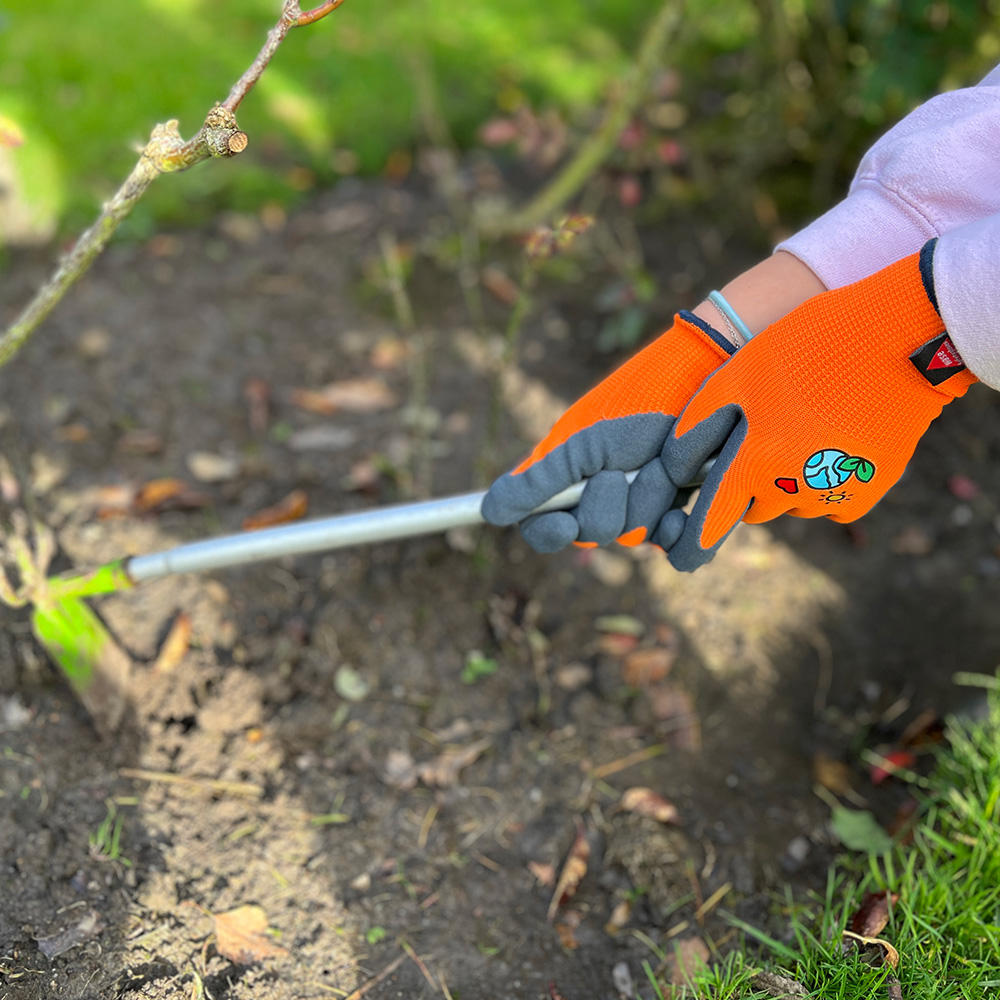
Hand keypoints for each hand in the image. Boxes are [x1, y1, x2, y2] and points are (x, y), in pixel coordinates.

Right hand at [481, 312, 734, 551]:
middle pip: (587, 536)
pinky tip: (681, 501)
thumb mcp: (584, 442)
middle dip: (606, 504)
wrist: (707, 381)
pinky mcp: (675, 509)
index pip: (540, 526)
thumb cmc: (638, 401)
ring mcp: (638, 504)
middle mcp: (598, 495)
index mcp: (565, 477)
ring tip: (660, 461)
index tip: (565, 523)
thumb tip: (489, 512)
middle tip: (618, 468)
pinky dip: (674, 524)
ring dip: (646, 497)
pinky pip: (668, 540)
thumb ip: (538, 480)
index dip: (548, 532)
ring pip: (631, 536)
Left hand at [661, 241, 976, 571]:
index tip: (679, 551)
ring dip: (788, 482)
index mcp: (756, 462)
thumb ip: (701, 424)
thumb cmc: (808, 346)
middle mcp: (795, 489)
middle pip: (753, 508)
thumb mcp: (739, 374)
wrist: (900, 339)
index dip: (693, 539)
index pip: (712, 523)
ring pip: (792, 503)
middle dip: (747, 485)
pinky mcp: (869, 492)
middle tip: (762, 438)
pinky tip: (834, 441)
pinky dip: (826, 483)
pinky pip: (831, 503)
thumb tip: (676, 467)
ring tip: (804, 428)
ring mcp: (835, 495)